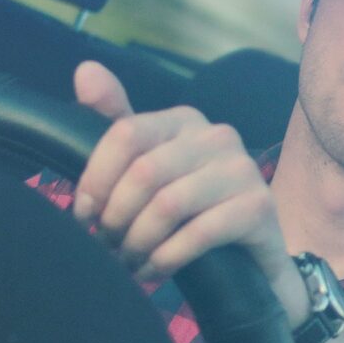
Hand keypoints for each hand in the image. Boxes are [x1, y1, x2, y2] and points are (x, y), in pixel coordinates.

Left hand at [71, 61, 295, 305]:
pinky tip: (153, 271)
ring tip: (128, 261)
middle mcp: (218, 136)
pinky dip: (166, 258)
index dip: (96, 179)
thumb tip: (84, 71)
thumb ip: (116, 124)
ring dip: (138, 242)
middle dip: (116, 217)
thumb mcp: (150, 169)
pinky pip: (198, 233)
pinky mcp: (259, 207)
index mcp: (184, 120)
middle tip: (108, 246)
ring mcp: (243, 170)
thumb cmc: (192, 212)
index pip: (125, 133)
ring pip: (168, 205)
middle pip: (144, 172)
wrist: (251, 260)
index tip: (84, 215)